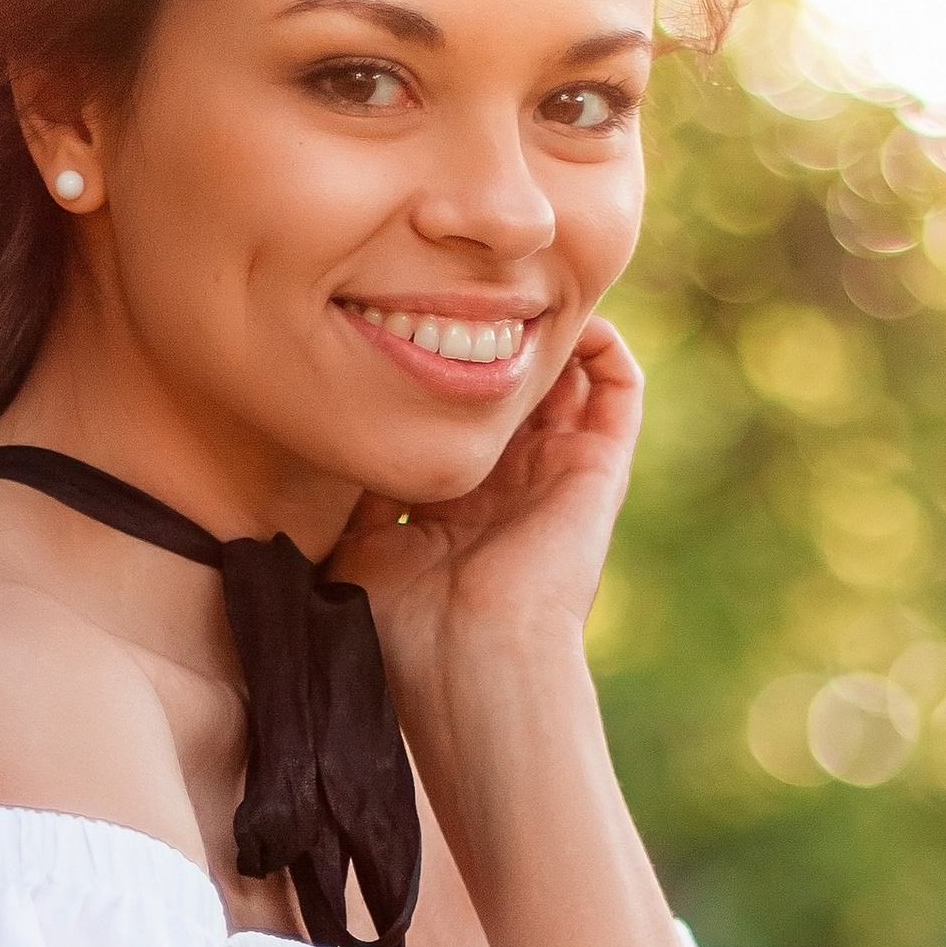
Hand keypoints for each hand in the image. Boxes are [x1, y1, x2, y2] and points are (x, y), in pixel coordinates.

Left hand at [327, 316, 641, 721]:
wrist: (472, 656)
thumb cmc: (410, 626)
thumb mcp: (359, 551)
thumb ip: (351, 500)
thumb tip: (325, 452)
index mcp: (457, 511)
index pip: (458, 427)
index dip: (441, 376)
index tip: (412, 325)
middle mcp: (513, 490)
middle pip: (515, 397)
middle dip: (495, 342)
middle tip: (465, 290)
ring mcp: (559, 477)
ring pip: (570, 384)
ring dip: (552, 336)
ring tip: (521, 290)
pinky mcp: (601, 470)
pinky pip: (620, 391)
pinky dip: (605, 345)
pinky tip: (570, 313)